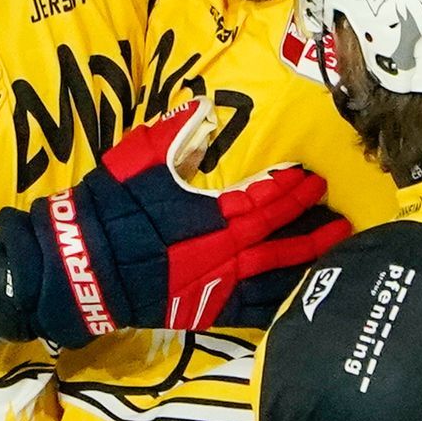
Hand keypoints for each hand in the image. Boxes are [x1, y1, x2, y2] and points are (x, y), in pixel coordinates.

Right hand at [0, 101, 351, 348]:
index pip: (265, 200)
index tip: (312, 179)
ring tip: (333, 257)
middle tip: (340, 220)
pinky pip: (252, 312)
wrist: (81, 264)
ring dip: (306, 266)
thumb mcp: (139, 158)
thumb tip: (204, 108)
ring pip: (275, 279)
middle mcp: (224, 254)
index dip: (292, 190)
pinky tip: (298, 300)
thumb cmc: (110, 208)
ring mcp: (216, 287)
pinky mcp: (204, 311)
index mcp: (212, 215)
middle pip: (281, 242)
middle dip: (312, 229)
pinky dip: (278, 306)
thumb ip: (177, 132)